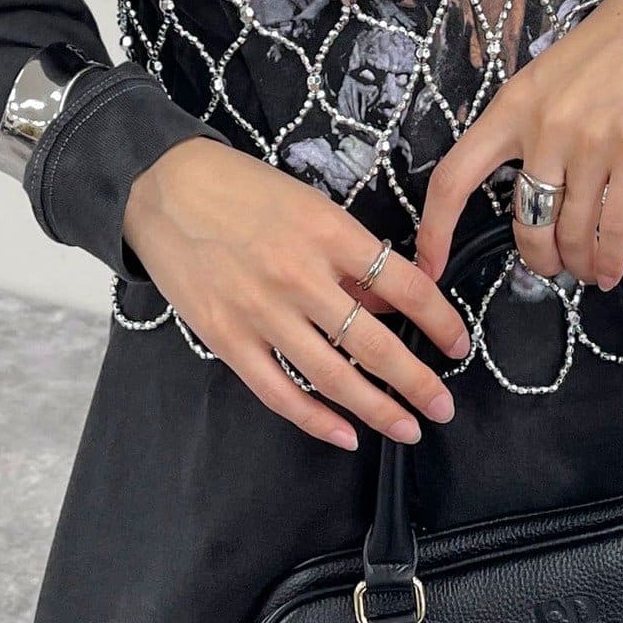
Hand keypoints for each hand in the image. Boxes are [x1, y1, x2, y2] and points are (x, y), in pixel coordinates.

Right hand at [124, 140, 470, 450]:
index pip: (405, 287)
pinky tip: (345, 434)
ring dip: (377, 409)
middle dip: (418, 382)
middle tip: (444, 407)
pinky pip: (279, 392)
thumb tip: (396, 300)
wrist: (164, 188)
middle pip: (374, 343)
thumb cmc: (242, 189)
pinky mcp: (226, 337)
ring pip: (333, 376)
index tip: (458, 344)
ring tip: (408, 427)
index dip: (440, 321)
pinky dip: (316, 420)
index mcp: (329, 233)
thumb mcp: (311, 205)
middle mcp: (300, 276)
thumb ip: (352, 257)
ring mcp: (261, 311)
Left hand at [416, 0, 622, 290]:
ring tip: (585, 270)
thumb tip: (526, 191)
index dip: (435, 231)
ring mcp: (589, 142)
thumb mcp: (545, 79)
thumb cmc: (608, 47)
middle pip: (524, 221)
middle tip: (550, 266)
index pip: (454, 178)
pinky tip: (610, 272)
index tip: (429, 267)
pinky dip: (610, 260)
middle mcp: (542, 128)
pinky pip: (614, 228)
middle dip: (538, 258)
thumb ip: (527, 129)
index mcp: (510, 107)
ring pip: (570, 232)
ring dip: (578, 263)